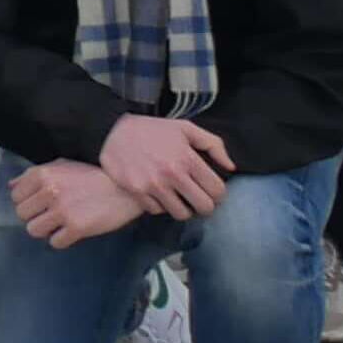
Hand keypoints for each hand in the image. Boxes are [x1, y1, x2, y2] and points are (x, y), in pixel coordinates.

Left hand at [8, 160, 145, 249]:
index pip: (16, 196)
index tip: (40, 203)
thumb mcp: (62, 166)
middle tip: (51, 214)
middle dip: (35, 216)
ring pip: (34, 230)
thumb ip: (34, 175)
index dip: (27, 201)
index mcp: (43, 174)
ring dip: (45, 230)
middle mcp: (50, 191)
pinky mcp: (77, 227)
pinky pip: (55, 242)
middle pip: (22, 214)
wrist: (125, 188)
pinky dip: (62, 239)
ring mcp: (63, 210)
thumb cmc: (92, 176)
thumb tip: (11, 186)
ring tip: (59, 224)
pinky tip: (72, 231)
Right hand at [96, 114, 233, 220]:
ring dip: (184, 208)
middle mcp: (172, 174)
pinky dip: (160, 206)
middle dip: (205, 205)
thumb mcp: (186, 128)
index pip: (217, 190)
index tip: (212, 192)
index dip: (219, 194)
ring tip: (180, 199)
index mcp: (188, 158)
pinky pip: (157, 211)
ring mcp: (153, 185)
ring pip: (181, 214)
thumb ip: (214, 145)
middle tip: (199, 199)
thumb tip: (230, 167)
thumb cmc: (153, 129)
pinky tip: (160, 195)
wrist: (112, 129)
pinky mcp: (136, 191)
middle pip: (203, 207)